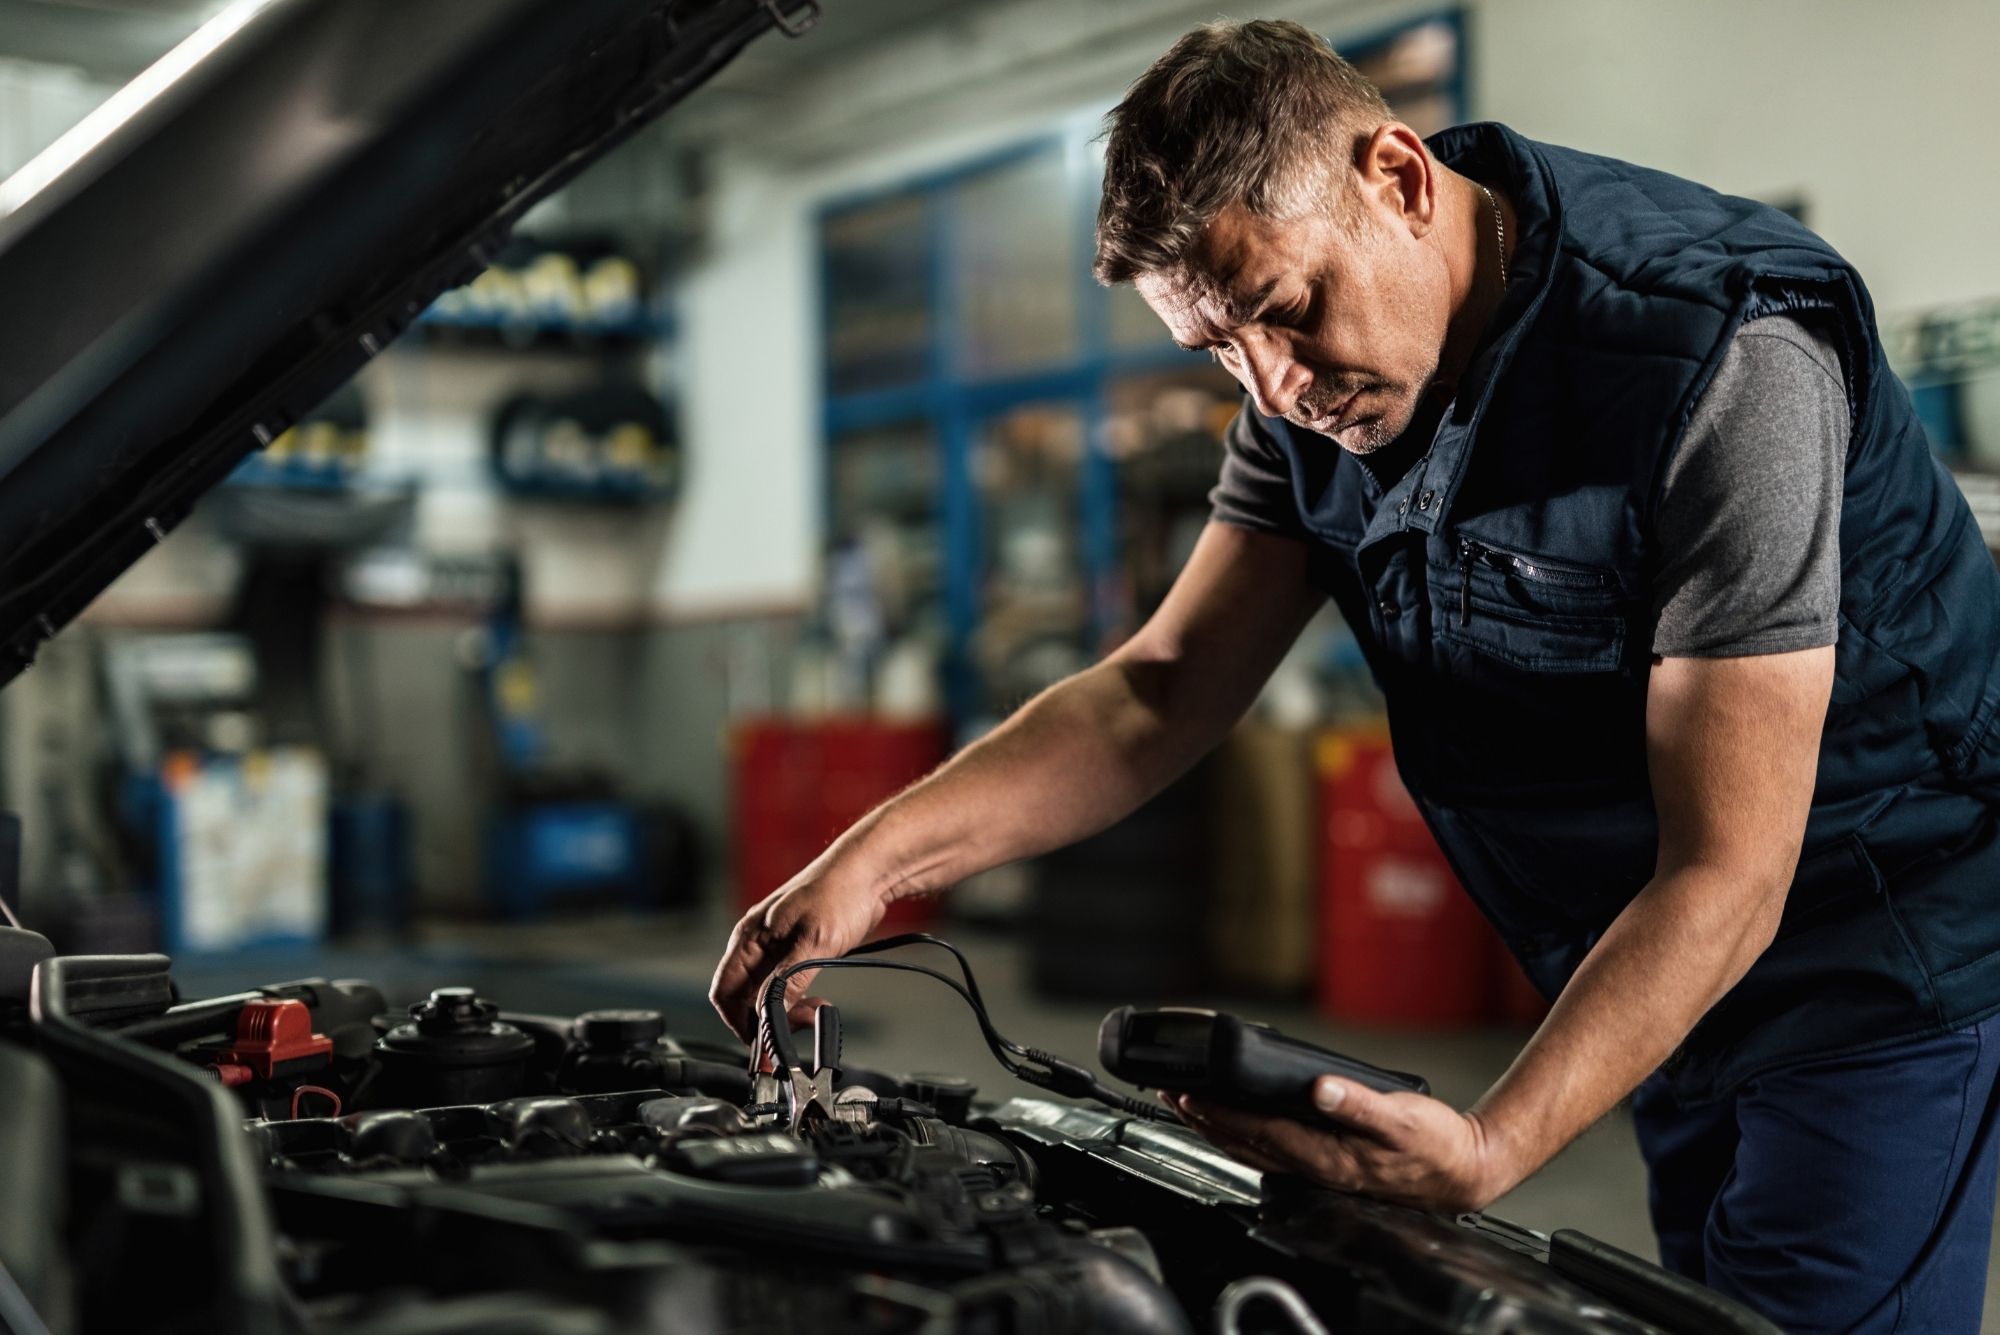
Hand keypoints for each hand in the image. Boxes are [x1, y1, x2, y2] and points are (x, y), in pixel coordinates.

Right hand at [708, 859, 891, 1047]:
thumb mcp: (813, 941)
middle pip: (744, 997)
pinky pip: (786, 984)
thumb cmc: (839, 892)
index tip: (760, 1044)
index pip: (724, 991)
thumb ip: (787, 980)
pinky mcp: (798, 950)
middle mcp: (757, 943)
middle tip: (793, 1031)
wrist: (869, 872)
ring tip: (811, 1013)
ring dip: (784, 1011)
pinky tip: (816, 1002)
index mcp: (749, 937)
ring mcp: (777, 947)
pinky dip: (796, 1000)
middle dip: (764, 1019)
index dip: (737, 1021)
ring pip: (766, 993)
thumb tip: (767, 1014)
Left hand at [1168, 1077, 1513, 1212]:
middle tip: (1169, 1094)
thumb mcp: (1403, 1117)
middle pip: (1244, 1144)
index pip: (1259, 1132)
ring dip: (1216, 1128)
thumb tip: (1320, 1089)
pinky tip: (1233, 1123)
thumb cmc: (1436, 1146)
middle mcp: (1315, 1169)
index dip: (1221, 1113)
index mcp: (1327, 1157)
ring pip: (1252, 1150)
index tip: (1190, 1094)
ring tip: (1187, 1105)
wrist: (1461, 1171)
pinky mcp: (1324, 1164)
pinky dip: (1242, 1134)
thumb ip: (1358, 1104)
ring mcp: (1317, 1170)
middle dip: (1203, 1120)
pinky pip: (1270, 1151)